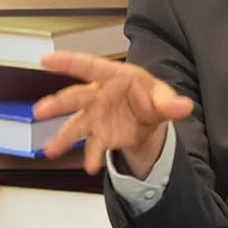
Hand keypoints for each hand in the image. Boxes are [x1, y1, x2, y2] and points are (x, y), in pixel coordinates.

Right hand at [33, 51, 193, 176]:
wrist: (149, 116)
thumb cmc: (151, 96)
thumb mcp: (163, 97)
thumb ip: (171, 103)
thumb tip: (185, 106)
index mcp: (114, 77)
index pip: (90, 67)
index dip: (68, 62)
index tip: (46, 59)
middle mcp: (98, 95)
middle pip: (76, 98)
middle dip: (58, 104)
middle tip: (41, 111)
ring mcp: (96, 115)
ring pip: (76, 124)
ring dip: (63, 137)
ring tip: (51, 150)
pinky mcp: (100, 134)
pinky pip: (93, 146)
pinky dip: (92, 157)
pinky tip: (91, 168)